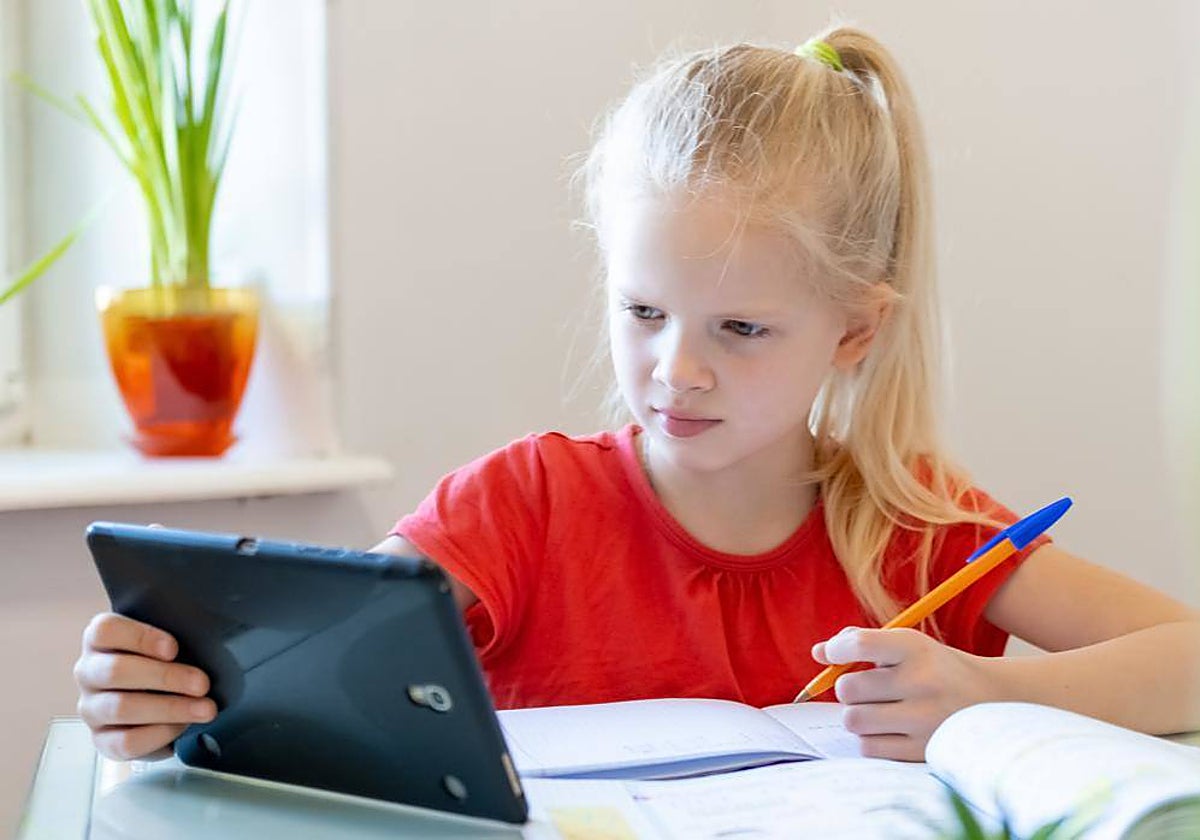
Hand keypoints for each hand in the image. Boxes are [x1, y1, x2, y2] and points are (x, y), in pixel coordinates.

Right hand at [74, 613, 215, 760]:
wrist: (160, 699)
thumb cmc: (164, 662)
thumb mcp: (168, 641)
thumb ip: (178, 633)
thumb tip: (210, 639)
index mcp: (100, 639)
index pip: (106, 631)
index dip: (140, 638)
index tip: (174, 648)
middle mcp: (89, 672)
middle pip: (115, 671)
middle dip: (166, 677)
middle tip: (202, 684)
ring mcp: (91, 708)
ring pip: (121, 708)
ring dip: (170, 709)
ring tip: (204, 709)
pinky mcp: (102, 739)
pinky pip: (125, 741)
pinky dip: (159, 734)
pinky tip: (182, 727)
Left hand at [813, 627, 996, 761]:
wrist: (991, 699)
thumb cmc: (933, 668)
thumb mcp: (906, 645)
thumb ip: (861, 643)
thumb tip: (818, 653)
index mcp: (916, 647)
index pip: (859, 644)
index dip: (836, 650)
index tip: (835, 654)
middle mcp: (923, 681)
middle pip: (849, 689)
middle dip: (848, 689)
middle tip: (864, 689)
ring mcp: (925, 719)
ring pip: (854, 720)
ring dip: (857, 715)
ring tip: (877, 709)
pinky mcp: (924, 750)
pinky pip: (868, 748)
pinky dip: (869, 738)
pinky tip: (888, 729)